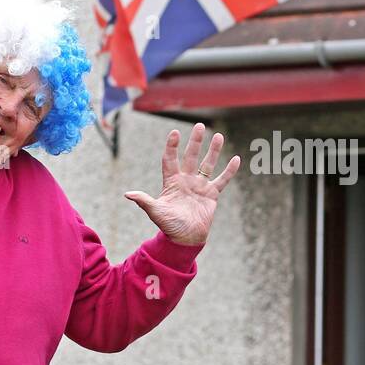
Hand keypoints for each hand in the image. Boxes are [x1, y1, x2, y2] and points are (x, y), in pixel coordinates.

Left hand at [125, 122, 240, 245]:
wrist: (185, 239)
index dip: (172, 146)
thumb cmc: (169, 226)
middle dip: (195, 142)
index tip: (175, 133)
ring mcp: (199, 186)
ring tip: (218, 136)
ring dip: (213, 151)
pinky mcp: (211, 195)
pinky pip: (222, 180)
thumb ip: (144, 201)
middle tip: (199, 126)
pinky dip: (229, 171)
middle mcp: (186, 181)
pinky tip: (236, 159)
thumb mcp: (156, 212)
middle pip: (191, 157)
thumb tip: (128, 194)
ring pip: (207, 164)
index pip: (170, 159)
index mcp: (172, 182)